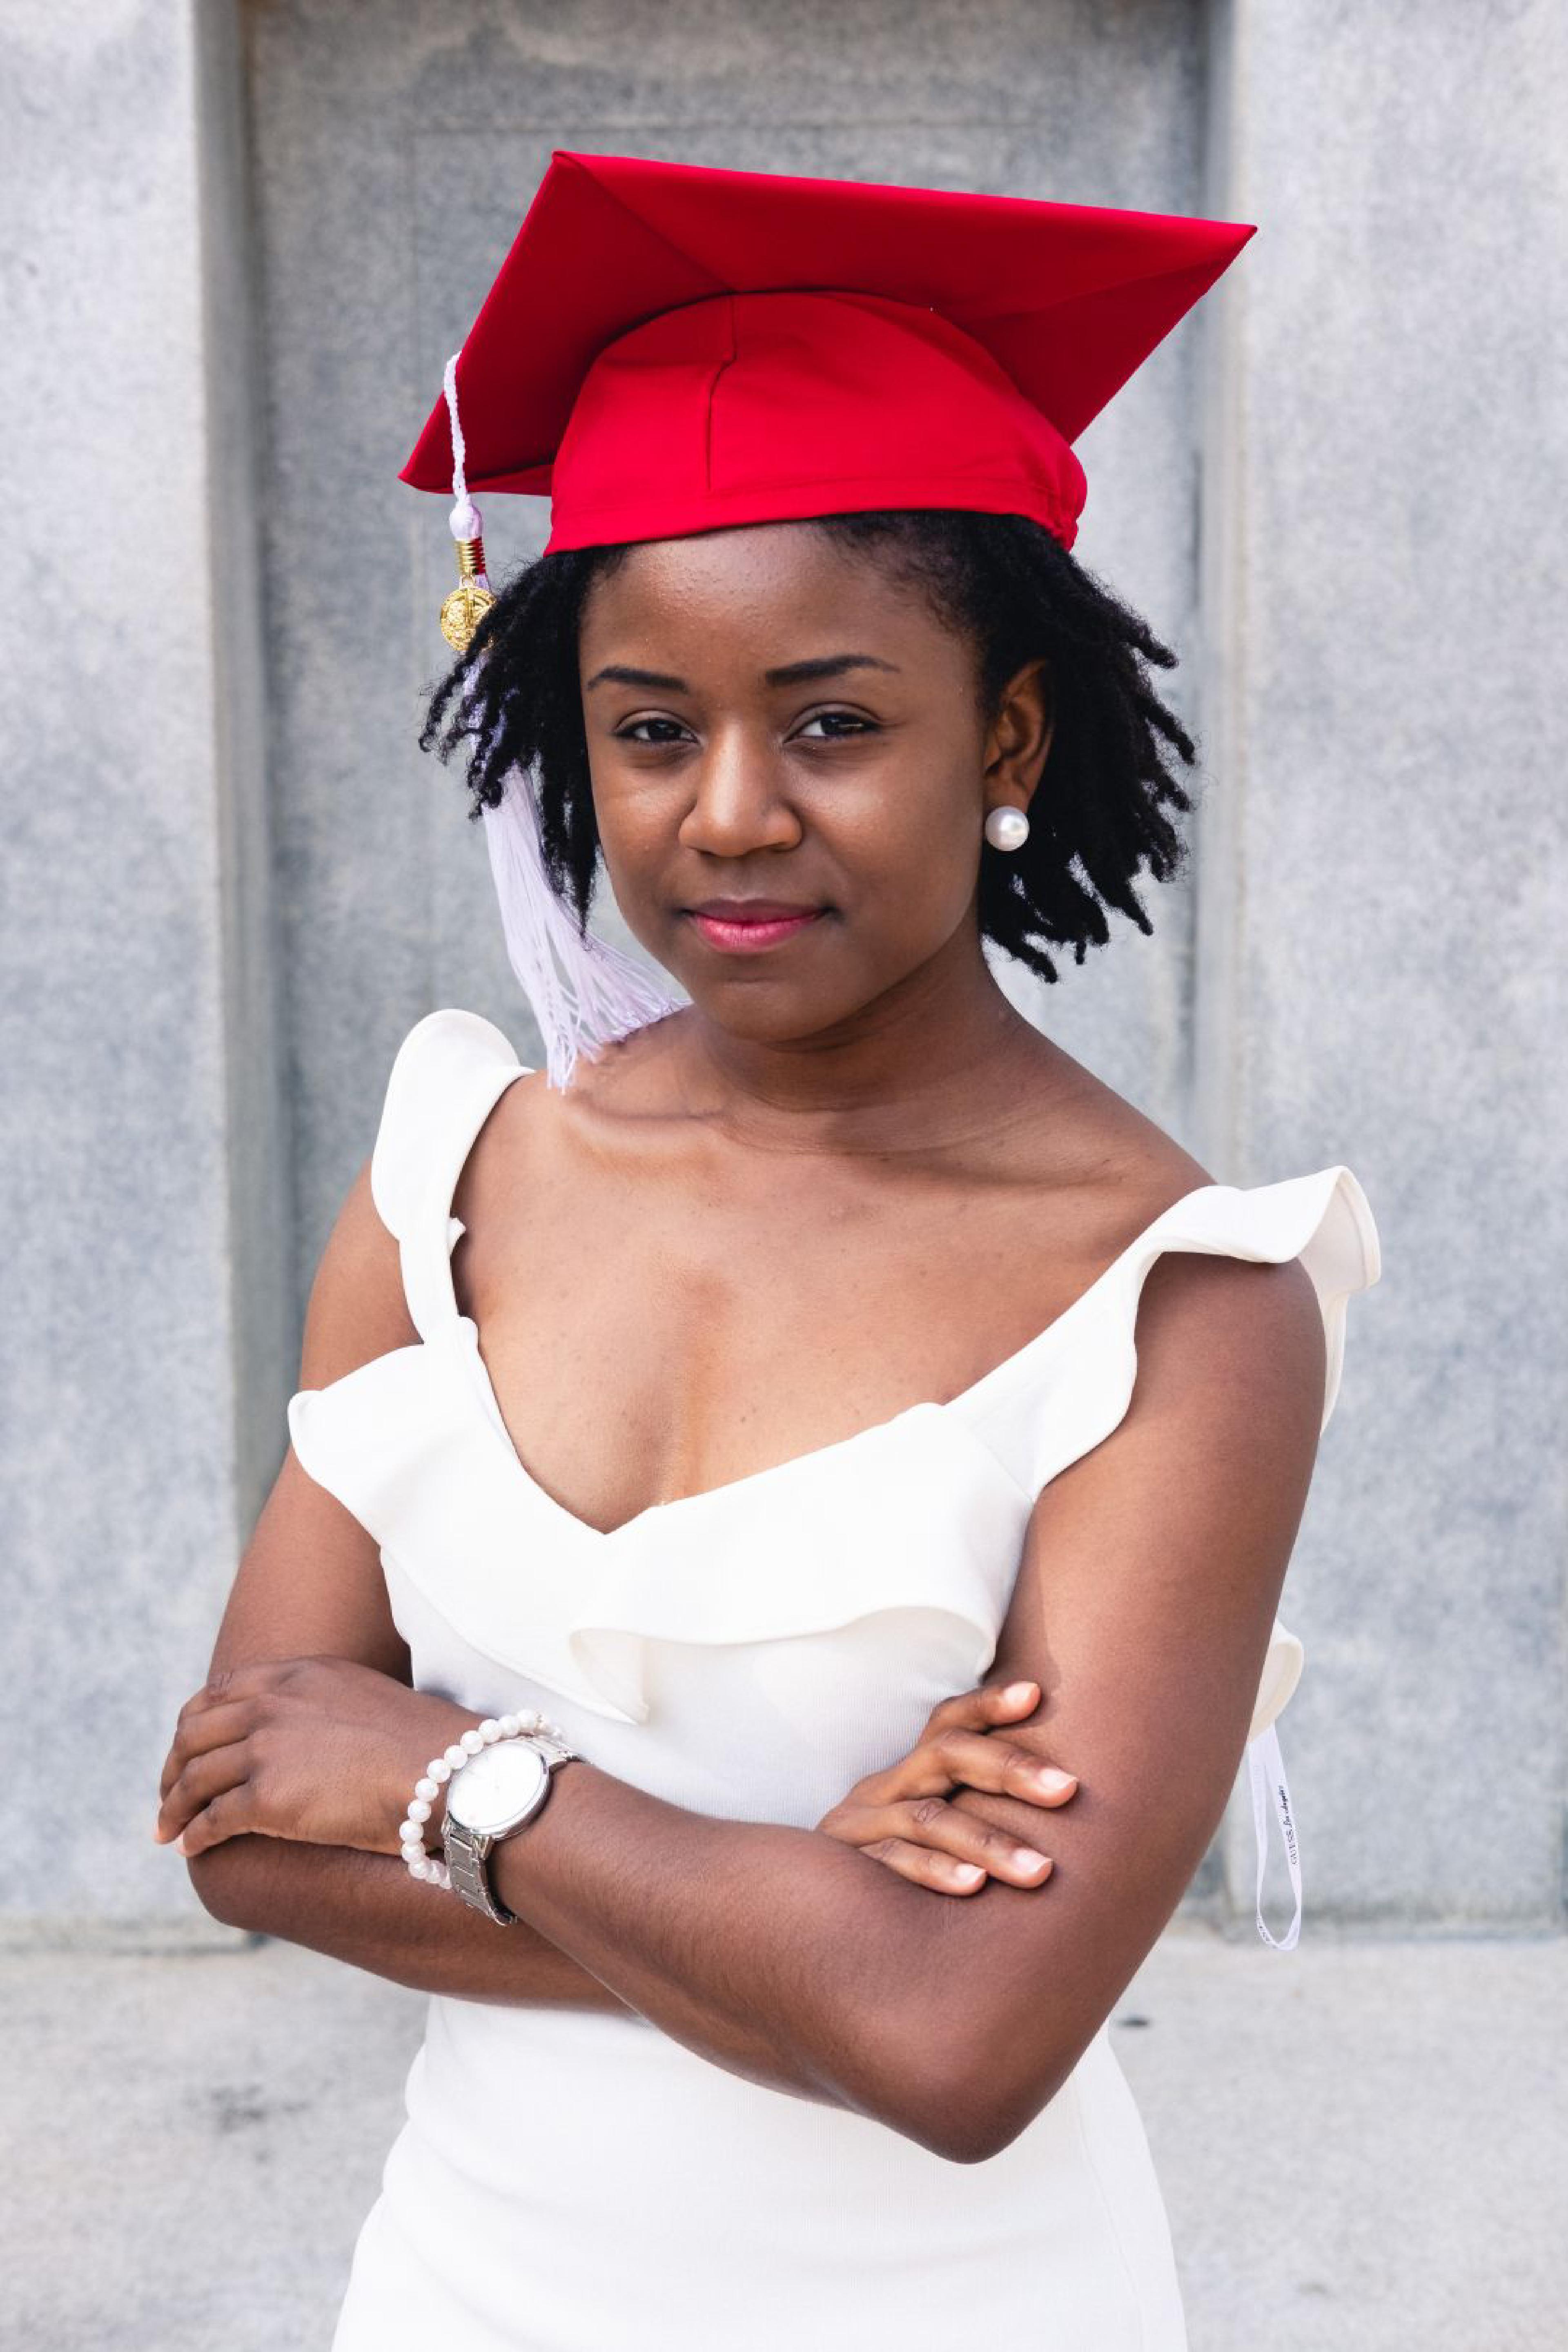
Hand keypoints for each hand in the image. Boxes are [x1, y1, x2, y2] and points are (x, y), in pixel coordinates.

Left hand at [153, 1656, 479, 1860]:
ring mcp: (267, 1748)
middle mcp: (273, 1704)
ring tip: (168, 1831)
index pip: (218, 1692)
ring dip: (173, 1808)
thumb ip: (323, 1707)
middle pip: (194, 1733)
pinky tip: (191, 1848)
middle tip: (167, 1796)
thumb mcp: (365, 1699)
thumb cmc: (428, 1745)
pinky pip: (212, 1819)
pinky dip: (194, 1835)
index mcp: (298, 1674)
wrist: (454, 1774)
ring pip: (193, 1778)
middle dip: (172, 1768)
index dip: (193, 1725)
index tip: (188, 1750)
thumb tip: (307, 1738)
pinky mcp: (268, 1798)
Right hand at [815, 1678, 1076, 1895]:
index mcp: (910, 1773)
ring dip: (987, 1842)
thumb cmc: (897, 1871)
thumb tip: (1066, 1800)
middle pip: (946, 1755)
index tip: (1036, 1694)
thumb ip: (978, 1814)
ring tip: (1039, 1869)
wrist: (803, 1912)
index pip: (950, 1722)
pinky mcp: (843, 1866)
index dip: (989, 1704)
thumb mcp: (930, 1828)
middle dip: (1010, 1769)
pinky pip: (890, 1861)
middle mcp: (884, 1787)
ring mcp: (858, 1824)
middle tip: (1069, 1789)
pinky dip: (933, 1870)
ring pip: (927, 1817)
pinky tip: (972, 1886)